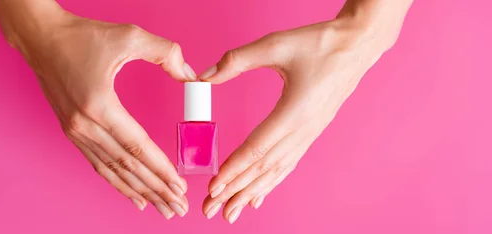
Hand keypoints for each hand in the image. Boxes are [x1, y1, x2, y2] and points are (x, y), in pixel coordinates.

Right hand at [0, 3, 195, 218]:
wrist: (41, 37)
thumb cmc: (83, 35)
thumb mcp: (129, 36)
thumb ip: (165, 53)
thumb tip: (190, 75)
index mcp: (99, 105)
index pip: (137, 147)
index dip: (161, 169)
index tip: (180, 187)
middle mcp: (85, 125)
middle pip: (127, 166)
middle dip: (155, 189)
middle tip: (177, 208)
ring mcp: (75, 131)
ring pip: (112, 171)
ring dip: (138, 191)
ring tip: (161, 208)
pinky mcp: (71, 131)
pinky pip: (98, 163)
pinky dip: (116, 182)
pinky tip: (133, 194)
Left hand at [199, 17, 401, 222]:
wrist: (358, 44)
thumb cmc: (320, 43)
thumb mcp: (275, 44)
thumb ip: (236, 60)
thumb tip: (204, 76)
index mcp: (294, 112)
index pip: (257, 149)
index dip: (234, 170)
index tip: (214, 188)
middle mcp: (303, 130)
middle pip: (264, 168)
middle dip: (236, 191)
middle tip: (212, 210)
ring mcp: (309, 134)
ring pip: (276, 171)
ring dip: (252, 192)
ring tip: (232, 211)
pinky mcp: (312, 131)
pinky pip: (288, 163)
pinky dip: (272, 181)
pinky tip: (259, 195)